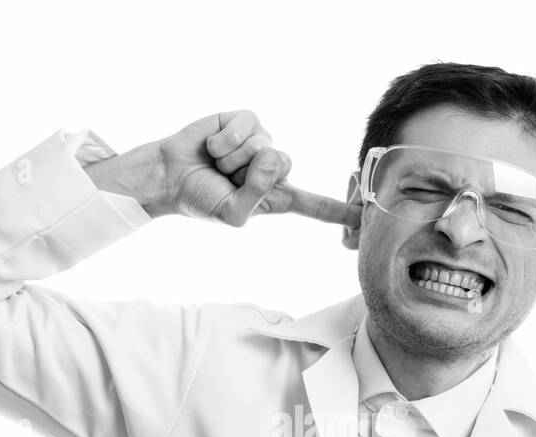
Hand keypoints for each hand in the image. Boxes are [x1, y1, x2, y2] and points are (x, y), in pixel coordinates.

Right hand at [128, 110, 359, 227]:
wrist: (169, 174)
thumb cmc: (201, 198)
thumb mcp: (231, 214)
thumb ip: (256, 197)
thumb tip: (271, 155)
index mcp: (277, 197)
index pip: (315, 205)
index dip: (340, 210)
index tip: (366, 217)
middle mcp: (274, 168)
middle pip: (284, 166)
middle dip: (248, 174)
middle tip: (225, 178)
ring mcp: (262, 142)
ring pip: (263, 146)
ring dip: (231, 159)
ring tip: (217, 164)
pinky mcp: (246, 120)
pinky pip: (246, 127)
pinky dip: (224, 140)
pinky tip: (212, 146)